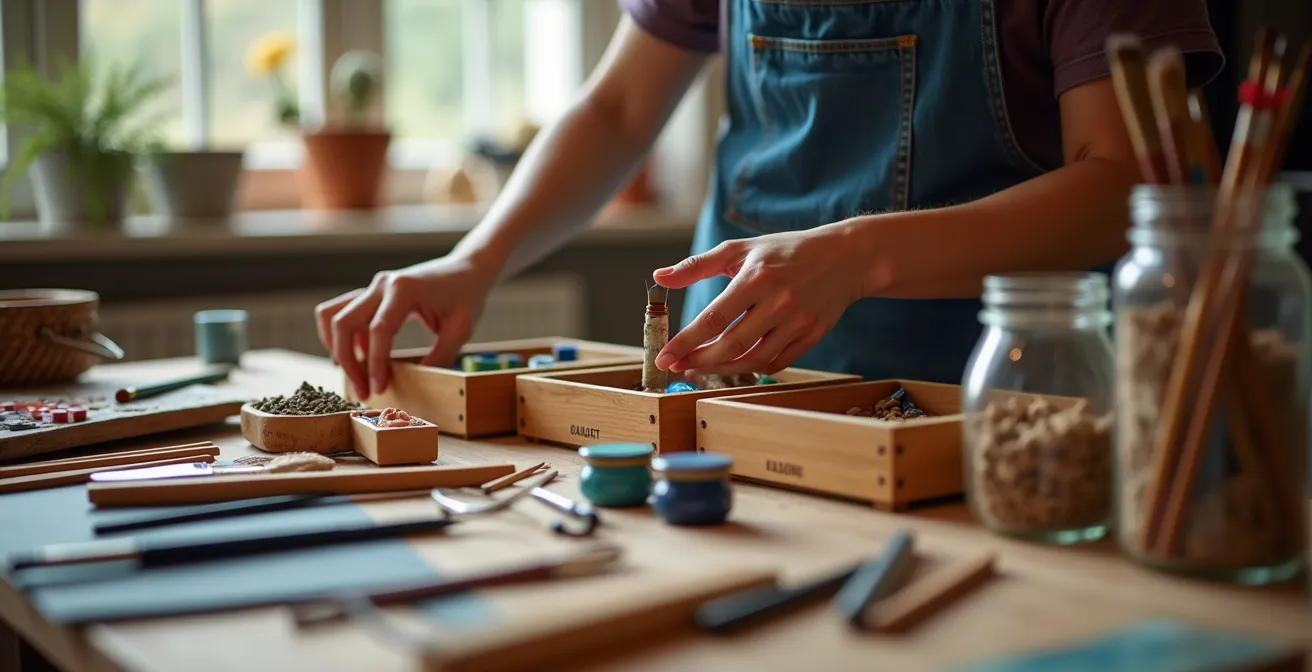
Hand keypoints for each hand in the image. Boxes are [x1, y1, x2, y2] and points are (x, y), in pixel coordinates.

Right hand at [315, 255, 497, 399]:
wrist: (466, 269)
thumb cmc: (466, 297)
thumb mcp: (461, 330)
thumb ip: (440, 356)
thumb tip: (417, 385)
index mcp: (405, 289)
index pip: (379, 330)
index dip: (375, 364)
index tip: (377, 389)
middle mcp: (382, 284)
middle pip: (344, 322)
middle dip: (347, 361)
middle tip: (362, 390)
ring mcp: (374, 286)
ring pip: (333, 314)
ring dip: (336, 347)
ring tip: (355, 374)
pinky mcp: (371, 293)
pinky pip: (342, 312)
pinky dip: (344, 336)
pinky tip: (363, 356)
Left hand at [652, 221, 869, 375]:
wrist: (845, 257)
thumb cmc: (785, 251)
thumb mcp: (739, 249)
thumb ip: (697, 266)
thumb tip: (659, 276)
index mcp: (756, 277)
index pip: (713, 318)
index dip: (685, 342)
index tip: (664, 357)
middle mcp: (778, 302)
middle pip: (731, 345)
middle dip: (699, 361)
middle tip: (678, 366)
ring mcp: (797, 321)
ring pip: (753, 359)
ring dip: (723, 369)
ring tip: (701, 367)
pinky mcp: (812, 335)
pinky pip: (778, 362)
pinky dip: (754, 368)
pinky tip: (736, 364)